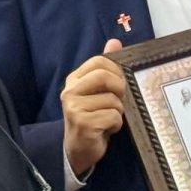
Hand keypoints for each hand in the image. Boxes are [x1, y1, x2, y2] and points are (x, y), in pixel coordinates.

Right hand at [61, 39, 125, 175]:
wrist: (78, 149)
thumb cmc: (92, 117)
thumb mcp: (97, 91)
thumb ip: (105, 67)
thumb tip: (114, 41)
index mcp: (74, 80)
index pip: (99, 61)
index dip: (117, 70)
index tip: (120, 84)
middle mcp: (70, 92)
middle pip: (104, 77)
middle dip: (120, 89)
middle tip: (120, 101)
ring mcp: (74, 108)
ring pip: (112, 100)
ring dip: (118, 112)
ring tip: (109, 119)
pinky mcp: (83, 124)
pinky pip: (112, 117)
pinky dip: (116, 124)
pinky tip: (107, 130)